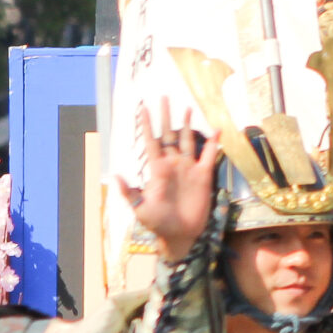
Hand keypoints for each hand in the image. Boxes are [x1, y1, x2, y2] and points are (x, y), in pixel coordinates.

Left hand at [116, 98, 220, 262]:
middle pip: (169, 135)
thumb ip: (129, 193)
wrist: (180, 235)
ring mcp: (188, 168)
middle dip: (166, 116)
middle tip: (164, 97)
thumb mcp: (140, 210)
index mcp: (157, 170)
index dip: (147, 125)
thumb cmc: (158, 224)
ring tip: (187, 107)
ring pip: (188, 140)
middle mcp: (172, 164)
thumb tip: (115, 176)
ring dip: (187, 124)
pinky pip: (209, 154)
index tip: (142, 108)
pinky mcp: (203, 175)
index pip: (151, 142)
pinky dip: (213, 142)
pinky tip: (217, 129)